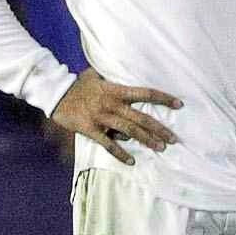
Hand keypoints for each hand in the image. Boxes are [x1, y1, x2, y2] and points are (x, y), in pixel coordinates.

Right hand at [51, 69, 183, 156]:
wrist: (56, 93)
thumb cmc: (78, 84)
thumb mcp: (96, 76)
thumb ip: (111, 79)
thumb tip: (121, 73)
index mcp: (116, 90)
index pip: (145, 93)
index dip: (163, 98)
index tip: (179, 104)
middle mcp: (112, 104)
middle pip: (141, 117)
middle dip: (159, 128)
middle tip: (174, 138)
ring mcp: (102, 118)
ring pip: (129, 131)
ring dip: (146, 140)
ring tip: (161, 148)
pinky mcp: (91, 129)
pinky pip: (108, 144)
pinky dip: (120, 153)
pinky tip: (132, 161)